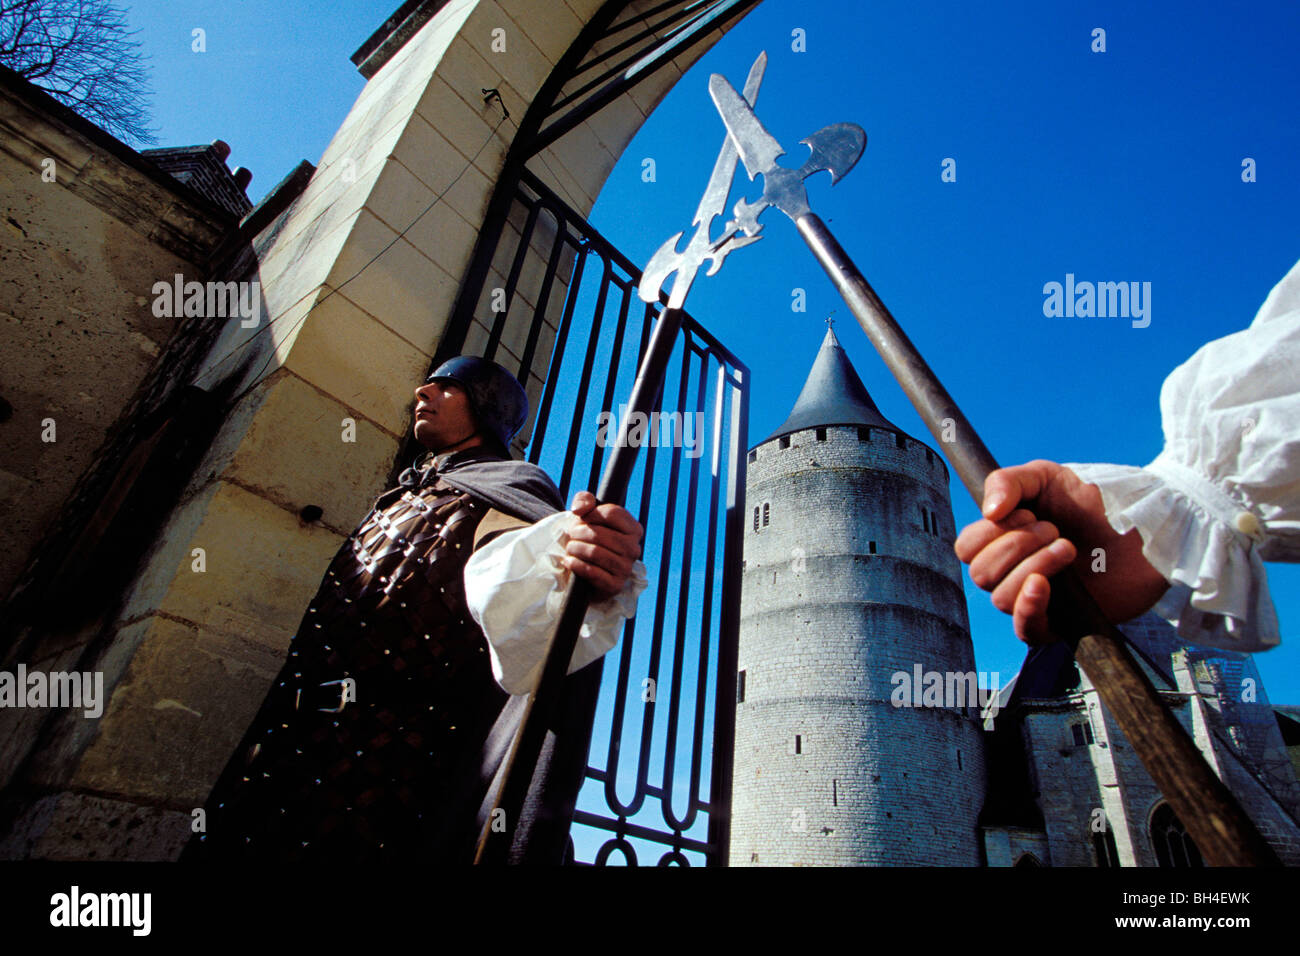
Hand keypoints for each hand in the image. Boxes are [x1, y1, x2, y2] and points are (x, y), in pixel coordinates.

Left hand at [563, 491, 643, 600]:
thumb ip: (584, 500)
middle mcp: (634, 549)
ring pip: (595, 552)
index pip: (612, 513)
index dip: (591, 514)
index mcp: (634, 529)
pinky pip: (592, 572)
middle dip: (578, 532)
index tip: (581, 519)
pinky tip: (569, 561)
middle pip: (600, 534)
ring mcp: (626, 568)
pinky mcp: (615, 585)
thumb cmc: (589, 537)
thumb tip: (580, 509)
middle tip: (571, 535)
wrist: (587, 568)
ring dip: (575, 548)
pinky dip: (576, 564)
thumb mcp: (587, 514)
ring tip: (570, 547)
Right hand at [953, 460, 1167, 642]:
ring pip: (1001, 597)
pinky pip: (1025, 630)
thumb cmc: (1094, 503)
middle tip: (1054, 529)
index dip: (989, 532)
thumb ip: (1006, 481)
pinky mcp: (1060, 623)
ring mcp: (1035, 599)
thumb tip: (989, 512)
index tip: (1026, 513)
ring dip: (1033, 566)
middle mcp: (1012, 573)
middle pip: (980, 573)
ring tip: (1068, 549)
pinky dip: (1027, 607)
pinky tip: (1042, 586)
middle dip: (1015, 546)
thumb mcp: (1046, 477)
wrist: (1143, 527)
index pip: (966, 548)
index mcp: (1002, 542)